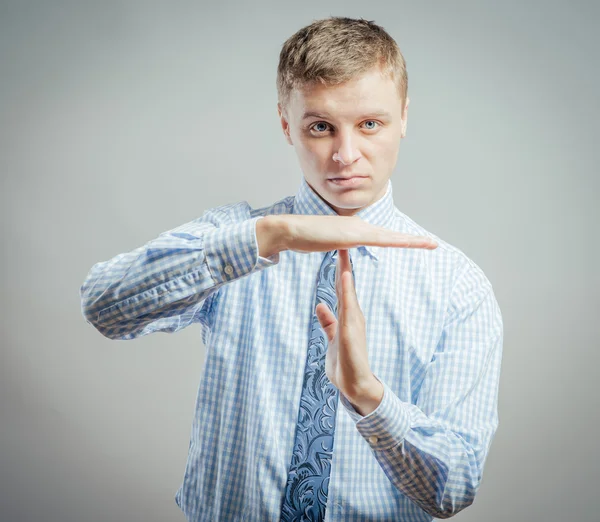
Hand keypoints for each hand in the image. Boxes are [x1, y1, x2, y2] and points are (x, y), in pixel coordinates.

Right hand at [280, 214, 437, 253]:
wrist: (290, 230)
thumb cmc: (303, 237)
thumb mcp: (324, 241)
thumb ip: (334, 242)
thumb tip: (337, 244)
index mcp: (354, 230)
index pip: (381, 237)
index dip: (398, 239)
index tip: (414, 243)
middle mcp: (359, 227)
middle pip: (391, 235)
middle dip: (412, 240)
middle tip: (433, 243)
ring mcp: (356, 230)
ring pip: (390, 236)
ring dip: (411, 241)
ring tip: (430, 243)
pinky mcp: (352, 235)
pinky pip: (379, 239)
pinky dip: (396, 240)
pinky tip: (409, 242)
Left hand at [316, 248, 379, 405]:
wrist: (355, 386)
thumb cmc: (345, 364)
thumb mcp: (333, 337)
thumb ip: (328, 322)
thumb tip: (320, 306)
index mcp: (348, 315)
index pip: (342, 286)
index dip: (338, 268)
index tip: (336, 249)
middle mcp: (353, 314)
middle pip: (346, 283)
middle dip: (343, 261)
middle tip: (342, 238)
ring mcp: (353, 321)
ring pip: (348, 290)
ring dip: (346, 270)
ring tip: (345, 249)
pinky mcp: (352, 330)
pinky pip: (348, 306)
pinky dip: (347, 290)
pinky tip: (345, 276)